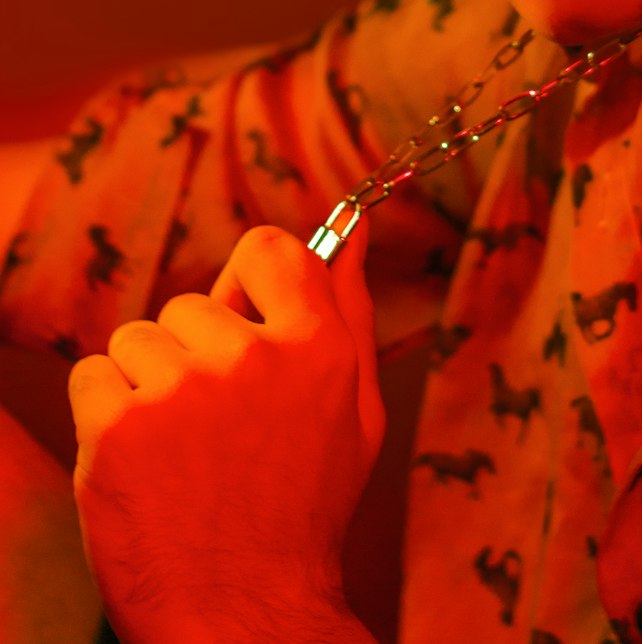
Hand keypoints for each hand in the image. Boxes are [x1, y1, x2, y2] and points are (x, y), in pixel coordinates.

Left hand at [69, 225, 383, 643]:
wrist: (241, 615)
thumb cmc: (303, 509)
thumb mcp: (355, 407)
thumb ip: (352, 308)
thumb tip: (355, 228)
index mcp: (319, 345)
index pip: (267, 248)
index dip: (246, 285)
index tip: (244, 322)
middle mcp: (252, 357)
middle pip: (191, 304)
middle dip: (194, 354)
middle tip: (217, 428)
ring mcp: (181, 389)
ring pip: (139, 340)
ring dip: (147, 385)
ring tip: (180, 453)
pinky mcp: (117, 426)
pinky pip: (93, 375)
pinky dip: (104, 415)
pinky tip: (142, 465)